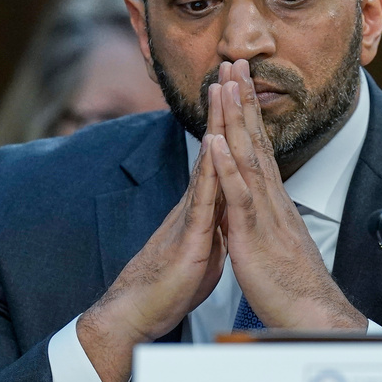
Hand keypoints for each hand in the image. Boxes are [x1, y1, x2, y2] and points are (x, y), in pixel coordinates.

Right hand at [77, 96, 226, 381]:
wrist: (138, 314)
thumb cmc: (170, 285)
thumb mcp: (205, 249)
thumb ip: (215, 227)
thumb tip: (226, 216)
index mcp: (205, 206)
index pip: (222, 156)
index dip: (234, 123)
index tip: (243, 89)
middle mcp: (196, 203)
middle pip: (214, 148)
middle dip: (225, 107)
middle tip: (230, 66)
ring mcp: (190, 216)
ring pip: (207, 163)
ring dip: (216, 125)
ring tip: (221, 88)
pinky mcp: (189, 238)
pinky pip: (201, 200)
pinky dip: (210, 172)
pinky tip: (213, 146)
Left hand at [209, 59, 365, 330]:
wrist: (310, 314)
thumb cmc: (291, 284)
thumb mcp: (268, 243)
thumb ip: (255, 219)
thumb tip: (240, 207)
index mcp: (271, 199)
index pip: (257, 146)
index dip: (246, 113)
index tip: (237, 83)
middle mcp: (270, 197)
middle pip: (254, 139)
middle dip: (242, 99)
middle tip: (233, 63)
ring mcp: (264, 211)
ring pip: (247, 157)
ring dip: (234, 119)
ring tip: (224, 85)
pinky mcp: (255, 232)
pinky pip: (240, 194)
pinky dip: (227, 165)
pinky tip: (216, 140)